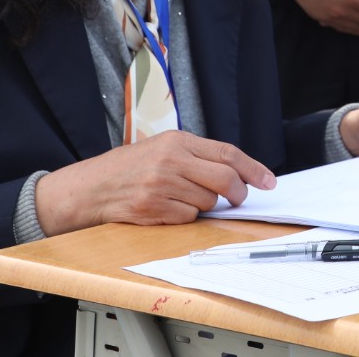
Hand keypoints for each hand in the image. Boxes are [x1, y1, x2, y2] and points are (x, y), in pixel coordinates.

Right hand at [34, 130, 275, 235]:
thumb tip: (236, 172)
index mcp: (177, 140)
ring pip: (207, 202)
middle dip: (237, 193)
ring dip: (204, 206)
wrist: (90, 188)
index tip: (268, 181)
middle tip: (238, 199)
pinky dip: (185, 218)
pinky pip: (187, 218)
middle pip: (225, 179)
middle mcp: (171, 160)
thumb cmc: (129, 168)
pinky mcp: (152, 209)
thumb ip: (196, 156)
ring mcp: (161, 185)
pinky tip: (167, 209)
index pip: (227, 153)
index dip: (253, 169)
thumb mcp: (162, 148)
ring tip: (182, 198)